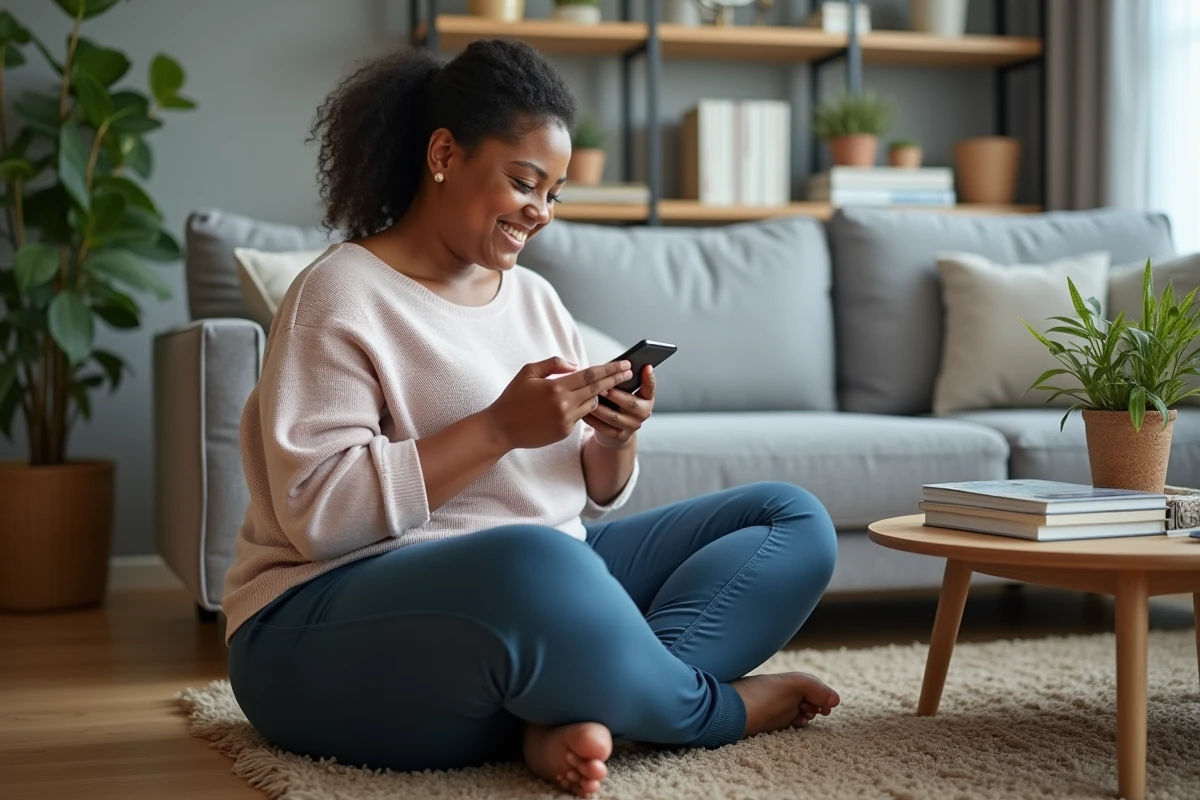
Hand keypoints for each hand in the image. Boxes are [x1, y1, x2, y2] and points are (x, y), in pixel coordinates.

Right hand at [484, 357, 633, 449]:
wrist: (501, 428)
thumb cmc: (513, 397)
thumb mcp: (528, 372)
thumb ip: (554, 364)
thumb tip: (576, 365)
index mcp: (556, 387)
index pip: (591, 375)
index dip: (610, 369)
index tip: (624, 364)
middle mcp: (564, 405)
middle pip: (597, 389)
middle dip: (615, 379)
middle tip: (628, 372)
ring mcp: (566, 420)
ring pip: (591, 404)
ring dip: (597, 395)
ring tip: (604, 386)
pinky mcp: (564, 432)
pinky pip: (580, 416)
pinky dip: (581, 408)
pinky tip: (583, 402)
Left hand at [585, 364, 655, 448]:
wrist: (617, 428)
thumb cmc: (619, 402)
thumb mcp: (625, 390)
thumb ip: (623, 379)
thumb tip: (615, 365)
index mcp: (647, 399)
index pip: (650, 387)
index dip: (649, 378)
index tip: (646, 367)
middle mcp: (643, 413)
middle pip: (631, 403)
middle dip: (615, 395)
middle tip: (602, 388)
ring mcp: (631, 426)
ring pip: (613, 417)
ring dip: (600, 407)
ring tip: (589, 399)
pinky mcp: (618, 436)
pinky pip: (603, 428)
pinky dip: (592, 419)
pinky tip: (583, 411)